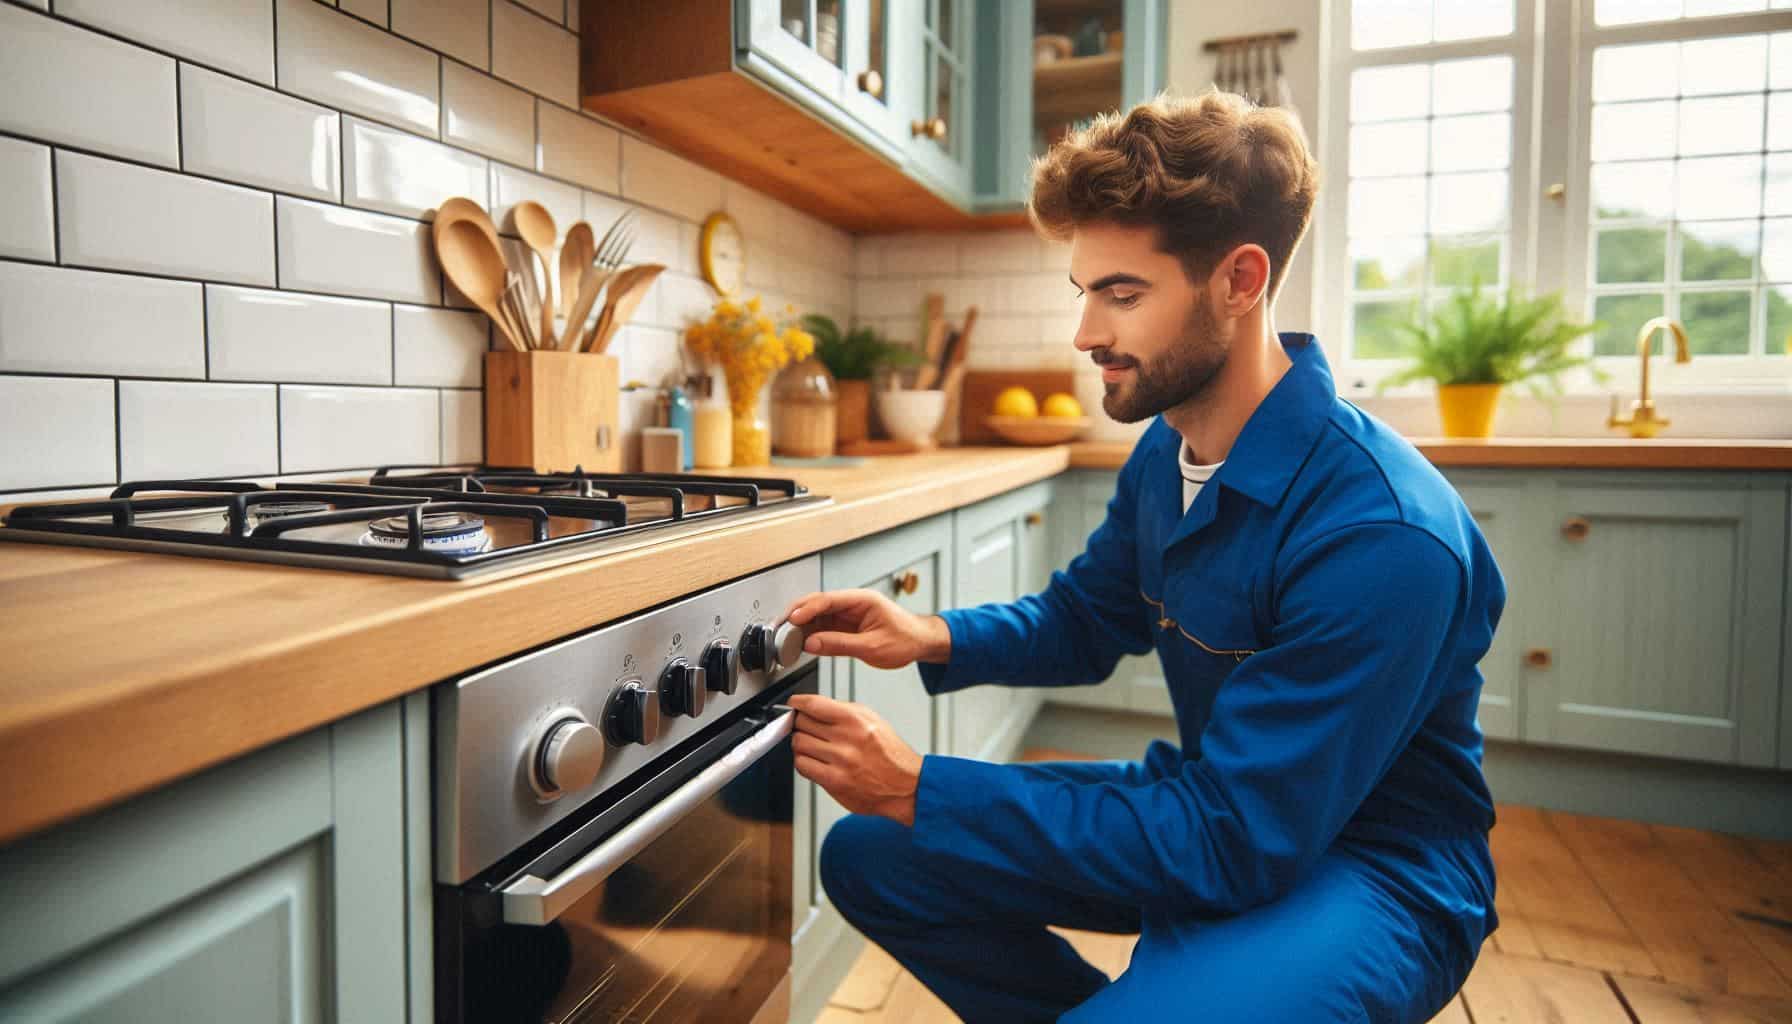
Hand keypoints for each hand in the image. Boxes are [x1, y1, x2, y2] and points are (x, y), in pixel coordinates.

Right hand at [782, 589, 950, 669]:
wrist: (921, 643)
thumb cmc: (905, 639)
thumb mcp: (872, 647)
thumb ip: (840, 645)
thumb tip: (812, 643)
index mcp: (862, 600)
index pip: (827, 599)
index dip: (806, 609)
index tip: (791, 620)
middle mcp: (853, 603)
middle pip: (817, 603)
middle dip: (796, 615)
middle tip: (780, 630)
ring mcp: (849, 613)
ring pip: (817, 615)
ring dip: (801, 626)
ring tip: (786, 639)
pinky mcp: (846, 624)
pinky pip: (823, 625)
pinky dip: (810, 634)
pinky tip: (801, 643)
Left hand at [787, 694, 921, 826]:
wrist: (905, 785)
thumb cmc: (890, 753)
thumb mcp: (872, 720)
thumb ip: (843, 711)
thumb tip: (814, 707)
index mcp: (855, 719)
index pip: (813, 704)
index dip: (798, 703)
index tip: (794, 704)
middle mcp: (847, 739)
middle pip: (802, 723)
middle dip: (801, 724)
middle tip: (807, 728)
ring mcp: (839, 761)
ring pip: (798, 744)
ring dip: (801, 743)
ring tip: (812, 746)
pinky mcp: (834, 782)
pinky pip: (802, 766)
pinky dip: (803, 762)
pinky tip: (814, 761)